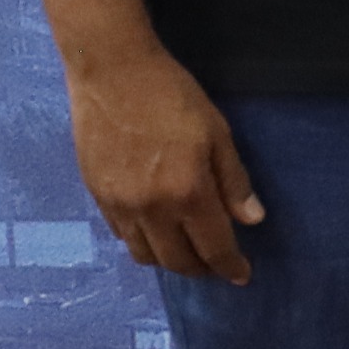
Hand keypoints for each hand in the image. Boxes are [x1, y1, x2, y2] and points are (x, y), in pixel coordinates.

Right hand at [68, 47, 265, 283]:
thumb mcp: (216, 132)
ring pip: (145, 255)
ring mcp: (119, 205)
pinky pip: (122, 235)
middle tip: (217, 265)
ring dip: (170, 261)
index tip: (241, 276)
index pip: (213, 247)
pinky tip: (157, 230)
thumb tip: (252, 220)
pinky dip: (143, 242)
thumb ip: (234, 181)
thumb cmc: (172, 95)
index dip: (230, 266)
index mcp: (187, 192)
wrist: (112, 72)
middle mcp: (151, 208)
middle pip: (178, 261)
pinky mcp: (96, 196)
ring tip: (188, 252)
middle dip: (202, 269)